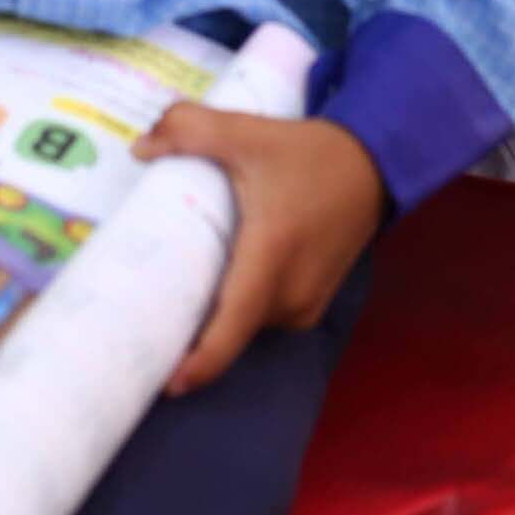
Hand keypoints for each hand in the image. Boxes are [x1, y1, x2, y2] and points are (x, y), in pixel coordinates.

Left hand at [132, 108, 384, 394]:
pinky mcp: (314, 305)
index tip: (164, 384)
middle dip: (192, 332)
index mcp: (271, 259)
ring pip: (246, 325)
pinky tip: (223, 287)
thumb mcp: (249, 134)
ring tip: (179, 299)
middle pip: (230, 329)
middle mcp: (290, 295)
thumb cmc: (309, 153)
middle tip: (148, 319)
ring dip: (218, 317)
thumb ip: (191, 130)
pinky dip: (241, 309)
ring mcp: (306, 305)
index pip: (231, 331)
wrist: (375, 163)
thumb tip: (139, 148)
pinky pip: (264, 318)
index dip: (199, 366)